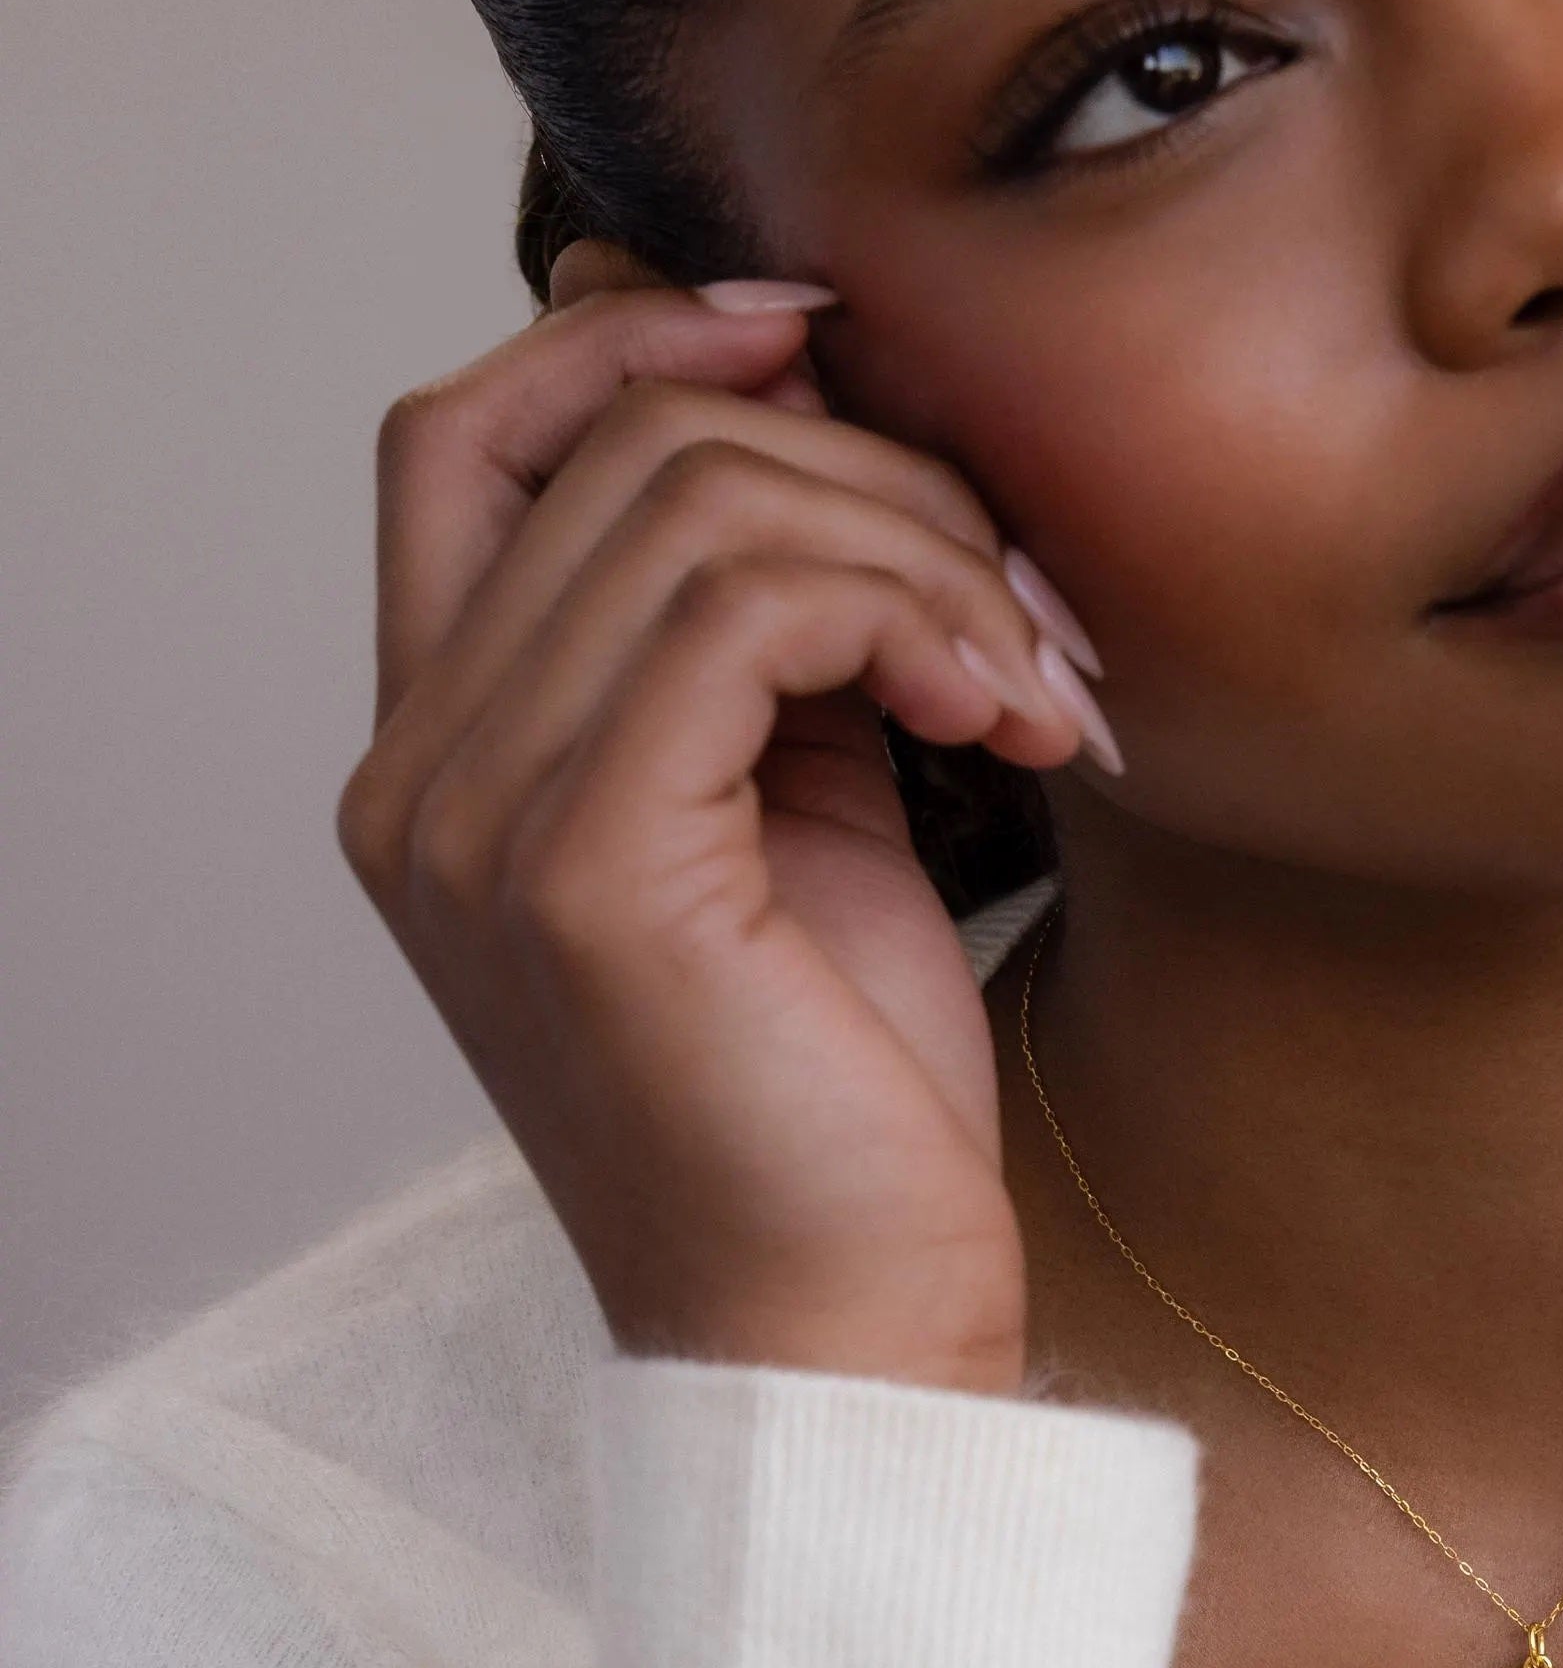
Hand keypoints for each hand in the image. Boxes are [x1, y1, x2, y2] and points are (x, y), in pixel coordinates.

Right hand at [338, 249, 1108, 1394]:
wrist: (849, 1328)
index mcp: (451, 750)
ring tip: (1037, 679)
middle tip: (1024, 598)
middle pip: (622, 441)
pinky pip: (746, 606)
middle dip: (871, 470)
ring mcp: (477, 817)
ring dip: (926, 553)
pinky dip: (915, 617)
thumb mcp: (806, 814)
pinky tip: (1014, 714)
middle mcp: (421, 771)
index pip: (465, 432)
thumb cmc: (842, 1096)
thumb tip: (833, 422)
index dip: (633, 338)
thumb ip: (775, 639)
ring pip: (704, 505)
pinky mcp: (583, 867)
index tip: (823, 340)